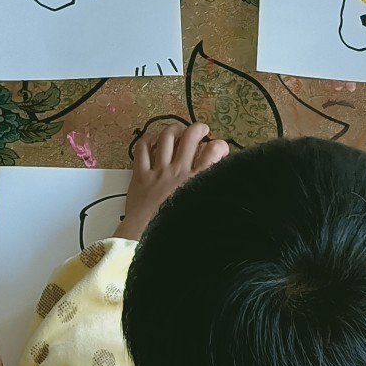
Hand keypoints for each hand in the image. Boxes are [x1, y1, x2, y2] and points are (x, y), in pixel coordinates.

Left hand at [113, 122, 228, 241]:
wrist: (146, 237)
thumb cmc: (175, 230)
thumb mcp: (204, 213)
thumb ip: (213, 195)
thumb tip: (225, 191)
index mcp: (197, 182)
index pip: (214, 153)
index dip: (220, 146)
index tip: (221, 148)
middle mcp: (178, 171)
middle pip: (191, 137)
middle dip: (199, 128)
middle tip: (202, 130)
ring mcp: (158, 170)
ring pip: (167, 138)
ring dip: (175, 129)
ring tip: (179, 130)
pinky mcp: (140, 174)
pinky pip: (142, 149)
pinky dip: (148, 139)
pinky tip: (153, 140)